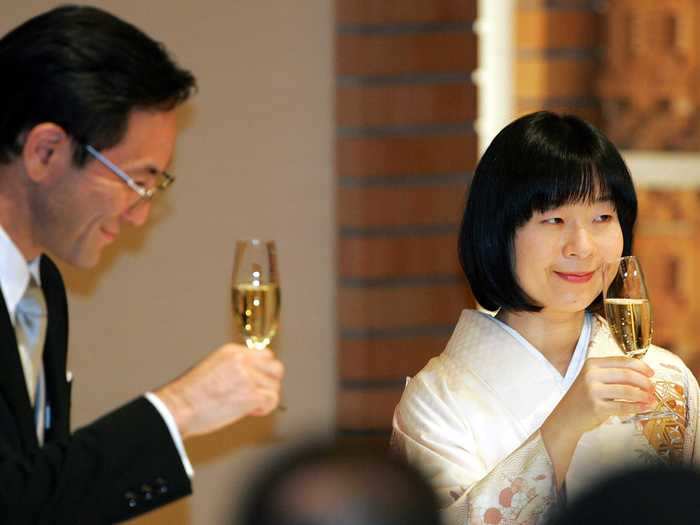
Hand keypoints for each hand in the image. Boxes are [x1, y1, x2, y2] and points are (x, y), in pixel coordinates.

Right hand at [154, 344, 283, 438]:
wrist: (179, 407)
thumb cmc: (190, 394)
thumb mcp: (213, 368)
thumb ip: (235, 368)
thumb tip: (252, 378)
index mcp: (232, 352)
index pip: (266, 356)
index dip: (263, 372)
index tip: (255, 383)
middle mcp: (243, 361)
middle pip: (276, 368)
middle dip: (270, 383)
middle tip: (257, 395)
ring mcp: (248, 377)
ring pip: (275, 387)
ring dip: (266, 398)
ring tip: (249, 406)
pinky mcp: (251, 395)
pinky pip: (272, 400)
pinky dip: (264, 409)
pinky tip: (250, 412)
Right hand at [541, 356, 654, 485]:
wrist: (565, 416)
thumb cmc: (583, 398)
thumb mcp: (593, 379)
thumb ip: (613, 374)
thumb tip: (643, 375)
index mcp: (592, 364)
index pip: (622, 361)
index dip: (641, 366)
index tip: (652, 373)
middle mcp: (591, 375)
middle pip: (627, 375)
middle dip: (645, 382)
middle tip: (653, 388)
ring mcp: (593, 391)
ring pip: (627, 390)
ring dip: (643, 395)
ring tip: (651, 399)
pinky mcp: (596, 407)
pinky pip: (623, 406)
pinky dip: (637, 407)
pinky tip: (644, 407)